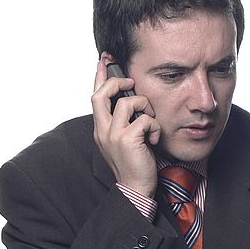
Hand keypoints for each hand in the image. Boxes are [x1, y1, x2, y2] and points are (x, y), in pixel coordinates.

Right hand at [91, 60, 161, 198]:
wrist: (135, 189)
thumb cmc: (135, 164)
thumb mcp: (125, 140)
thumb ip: (124, 122)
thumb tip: (132, 101)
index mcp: (100, 129)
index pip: (95, 96)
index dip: (99, 76)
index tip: (104, 59)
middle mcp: (102, 130)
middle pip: (101, 93)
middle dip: (117, 81)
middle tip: (131, 82)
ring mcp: (112, 135)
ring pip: (126, 102)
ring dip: (144, 106)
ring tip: (150, 120)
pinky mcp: (127, 139)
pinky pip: (144, 119)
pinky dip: (154, 126)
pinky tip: (154, 138)